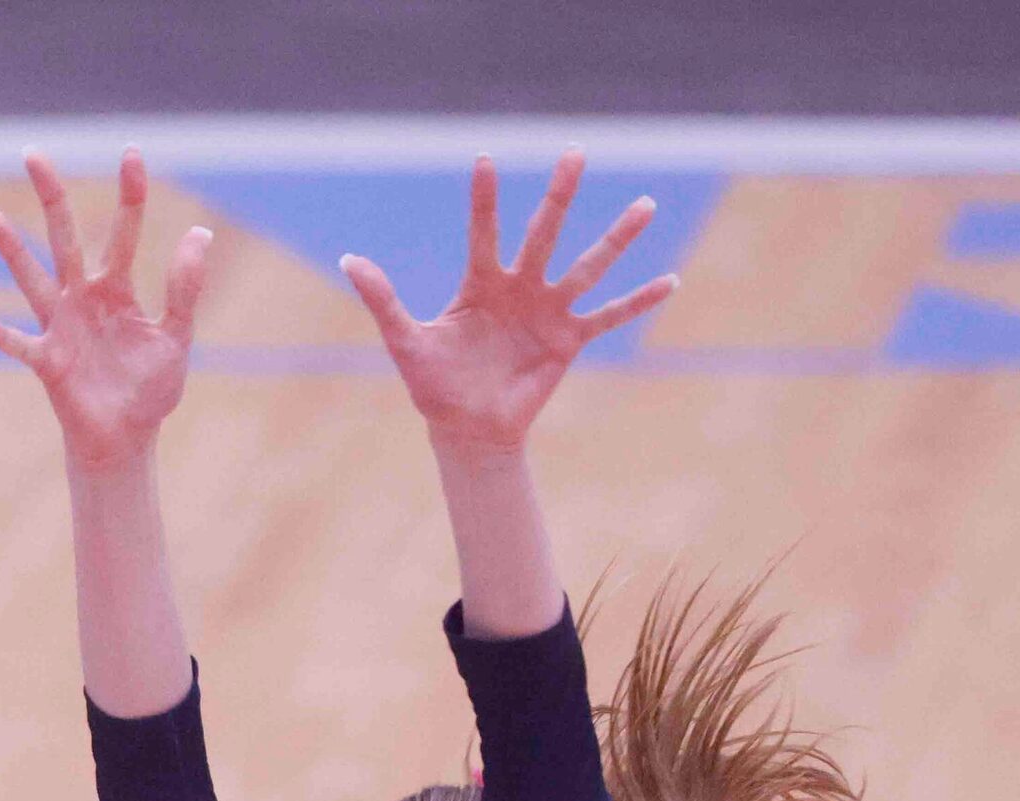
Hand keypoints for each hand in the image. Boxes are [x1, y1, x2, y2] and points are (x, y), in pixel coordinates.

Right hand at [0, 149, 210, 471]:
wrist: (127, 439)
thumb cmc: (150, 390)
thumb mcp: (177, 336)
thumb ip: (184, 287)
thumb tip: (199, 231)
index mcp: (116, 289)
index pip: (123, 231)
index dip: (130, 194)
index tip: (132, 154)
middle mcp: (82, 297)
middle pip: (63, 236)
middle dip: (50, 195)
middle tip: (33, 152)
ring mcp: (60, 326)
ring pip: (31, 276)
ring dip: (9, 248)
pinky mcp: (48, 361)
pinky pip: (15, 343)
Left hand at [342, 149, 673, 453]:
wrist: (466, 429)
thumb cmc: (434, 385)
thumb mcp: (405, 342)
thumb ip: (383, 300)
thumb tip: (349, 260)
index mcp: (480, 283)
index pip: (484, 232)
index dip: (484, 200)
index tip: (485, 160)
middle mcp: (519, 287)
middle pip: (543, 232)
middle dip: (560, 195)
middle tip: (576, 152)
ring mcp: (548, 311)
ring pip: (587, 266)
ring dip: (616, 238)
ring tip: (645, 204)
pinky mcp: (568, 341)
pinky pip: (608, 316)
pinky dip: (638, 301)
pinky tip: (670, 281)